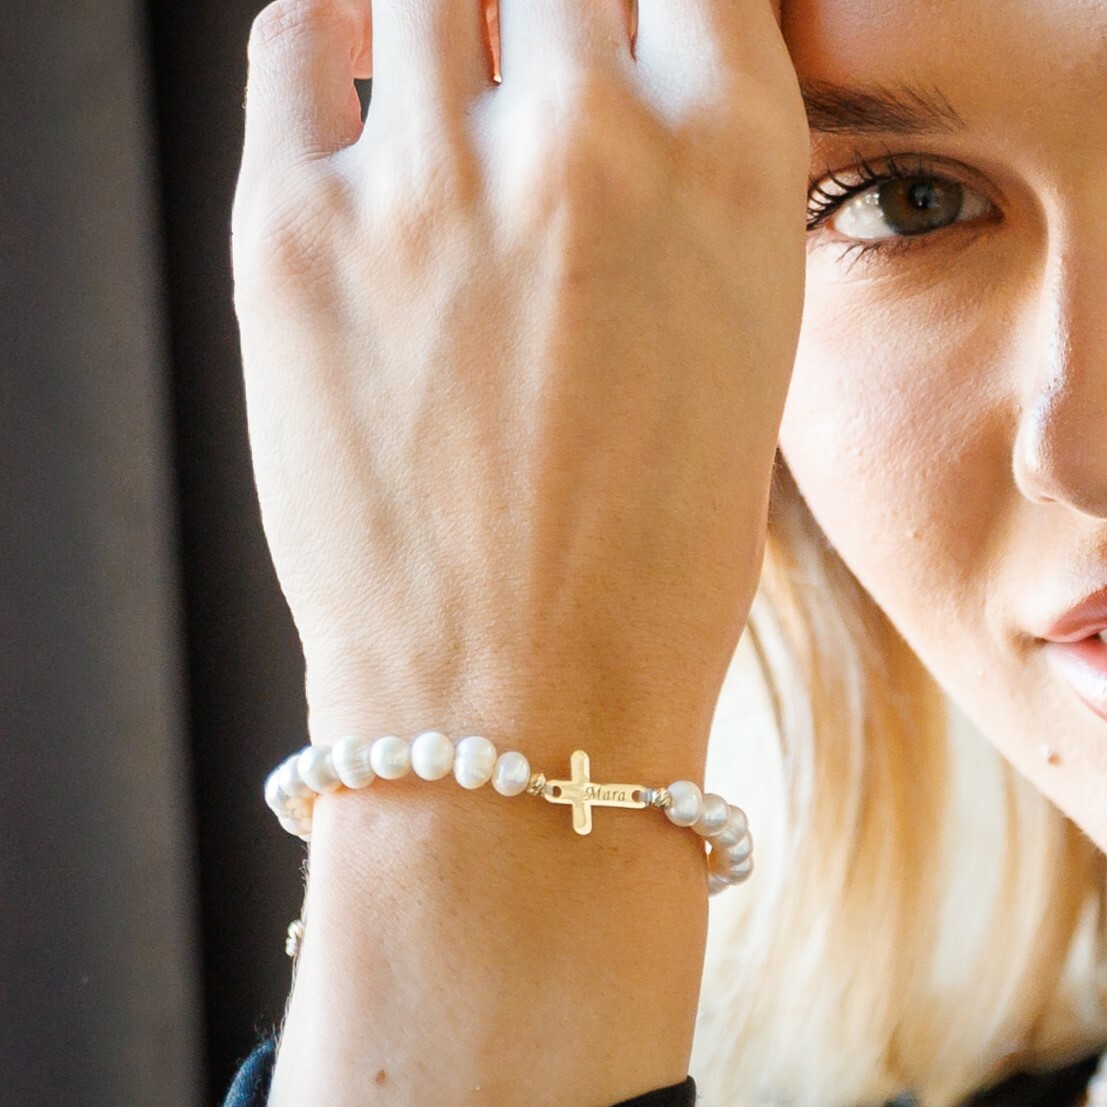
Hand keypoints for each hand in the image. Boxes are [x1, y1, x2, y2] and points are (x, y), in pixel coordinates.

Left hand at [231, 0, 807, 753]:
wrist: (524, 702)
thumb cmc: (650, 551)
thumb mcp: (737, 342)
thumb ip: (685, 178)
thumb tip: (606, 69)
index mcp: (730, 158)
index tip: (612, 26)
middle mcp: (587, 140)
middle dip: (541, 12)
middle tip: (524, 81)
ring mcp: (430, 181)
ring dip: (437, 24)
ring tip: (444, 107)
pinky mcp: (293, 237)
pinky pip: (291, 38)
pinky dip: (320, 39)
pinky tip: (349, 99)